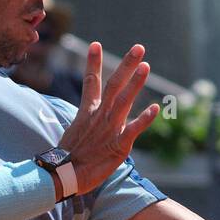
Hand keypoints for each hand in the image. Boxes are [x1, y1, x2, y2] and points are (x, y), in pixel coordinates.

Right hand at [59, 42, 159, 191]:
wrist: (64, 175)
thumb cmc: (69, 157)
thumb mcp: (76, 133)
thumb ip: (86, 122)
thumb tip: (87, 119)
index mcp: (88, 112)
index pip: (91, 82)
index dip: (94, 63)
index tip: (95, 44)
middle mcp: (100, 116)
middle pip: (114, 84)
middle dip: (126, 65)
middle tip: (138, 48)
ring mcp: (109, 128)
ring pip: (124, 100)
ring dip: (136, 83)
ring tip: (146, 66)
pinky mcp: (119, 145)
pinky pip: (134, 129)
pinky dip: (145, 119)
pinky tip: (156, 108)